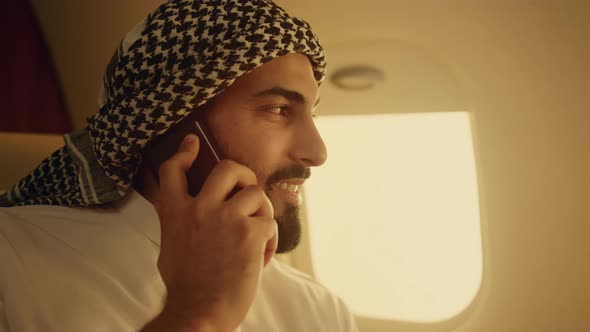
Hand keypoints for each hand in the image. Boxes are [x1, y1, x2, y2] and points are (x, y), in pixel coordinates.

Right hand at [143, 134, 277, 331]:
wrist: (199, 311)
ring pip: (256, 194)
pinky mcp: (249, 232)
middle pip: (228, 168)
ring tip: (256, 236)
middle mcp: (199, 209)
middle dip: (244, 174)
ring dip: (260, 213)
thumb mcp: (171, 245)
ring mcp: (225, 218)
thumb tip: (191, 210)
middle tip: (248, 189)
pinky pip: (269, 222)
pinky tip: (261, 257)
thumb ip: (180, 222)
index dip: (184, 152)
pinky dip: (270, 240)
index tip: (193, 142)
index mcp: (175, 212)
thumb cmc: (186, 286)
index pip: (174, 170)